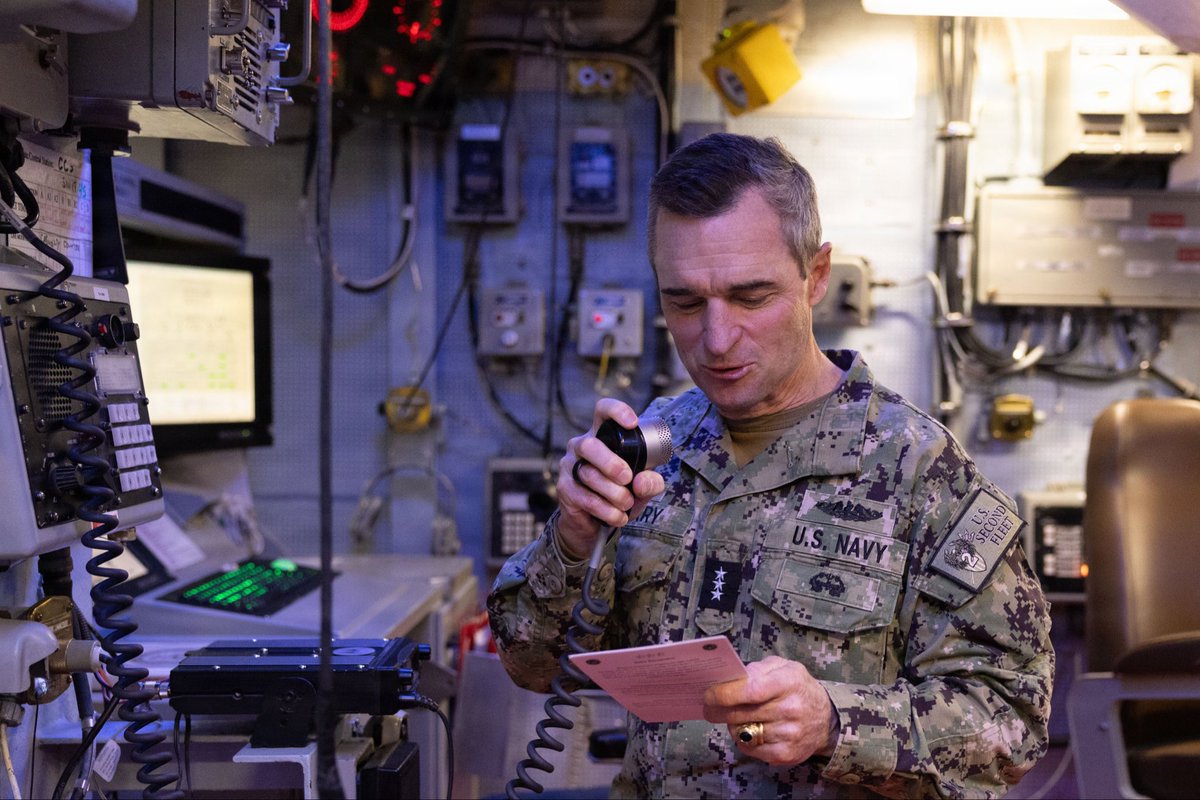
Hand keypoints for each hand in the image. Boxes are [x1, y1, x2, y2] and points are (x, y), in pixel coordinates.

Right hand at [556, 398, 666, 558]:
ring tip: (627, 504)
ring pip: (589, 475)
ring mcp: (569, 467)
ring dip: (613, 493)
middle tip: (627, 478)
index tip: (632, 423)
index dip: (616, 411)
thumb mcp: (641, 488)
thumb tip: (642, 481)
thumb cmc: (618, 494)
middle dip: (610, 463)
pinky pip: (586, 498)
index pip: (603, 411)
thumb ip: (650, 482)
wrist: (592, 524)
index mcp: (602, 436)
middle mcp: (581, 446)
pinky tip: (618, 516)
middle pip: (589, 445)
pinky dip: (606, 510)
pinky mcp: (564, 489)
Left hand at [703, 656, 837, 765]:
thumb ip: (756, 669)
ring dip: (732, 725)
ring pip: (743, 733)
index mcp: (788, 682)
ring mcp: (789, 734)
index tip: (708, 694)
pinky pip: (751, 750)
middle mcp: (791, 709)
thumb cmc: (796, 688)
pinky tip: (750, 731)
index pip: (750, 690)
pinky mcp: (786, 754)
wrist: (826, 719)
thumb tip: (728, 679)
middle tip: (709, 708)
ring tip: (735, 717)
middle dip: (718, 711)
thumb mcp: (782, 667)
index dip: (724, 693)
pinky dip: (745, 741)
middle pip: (741, 713)